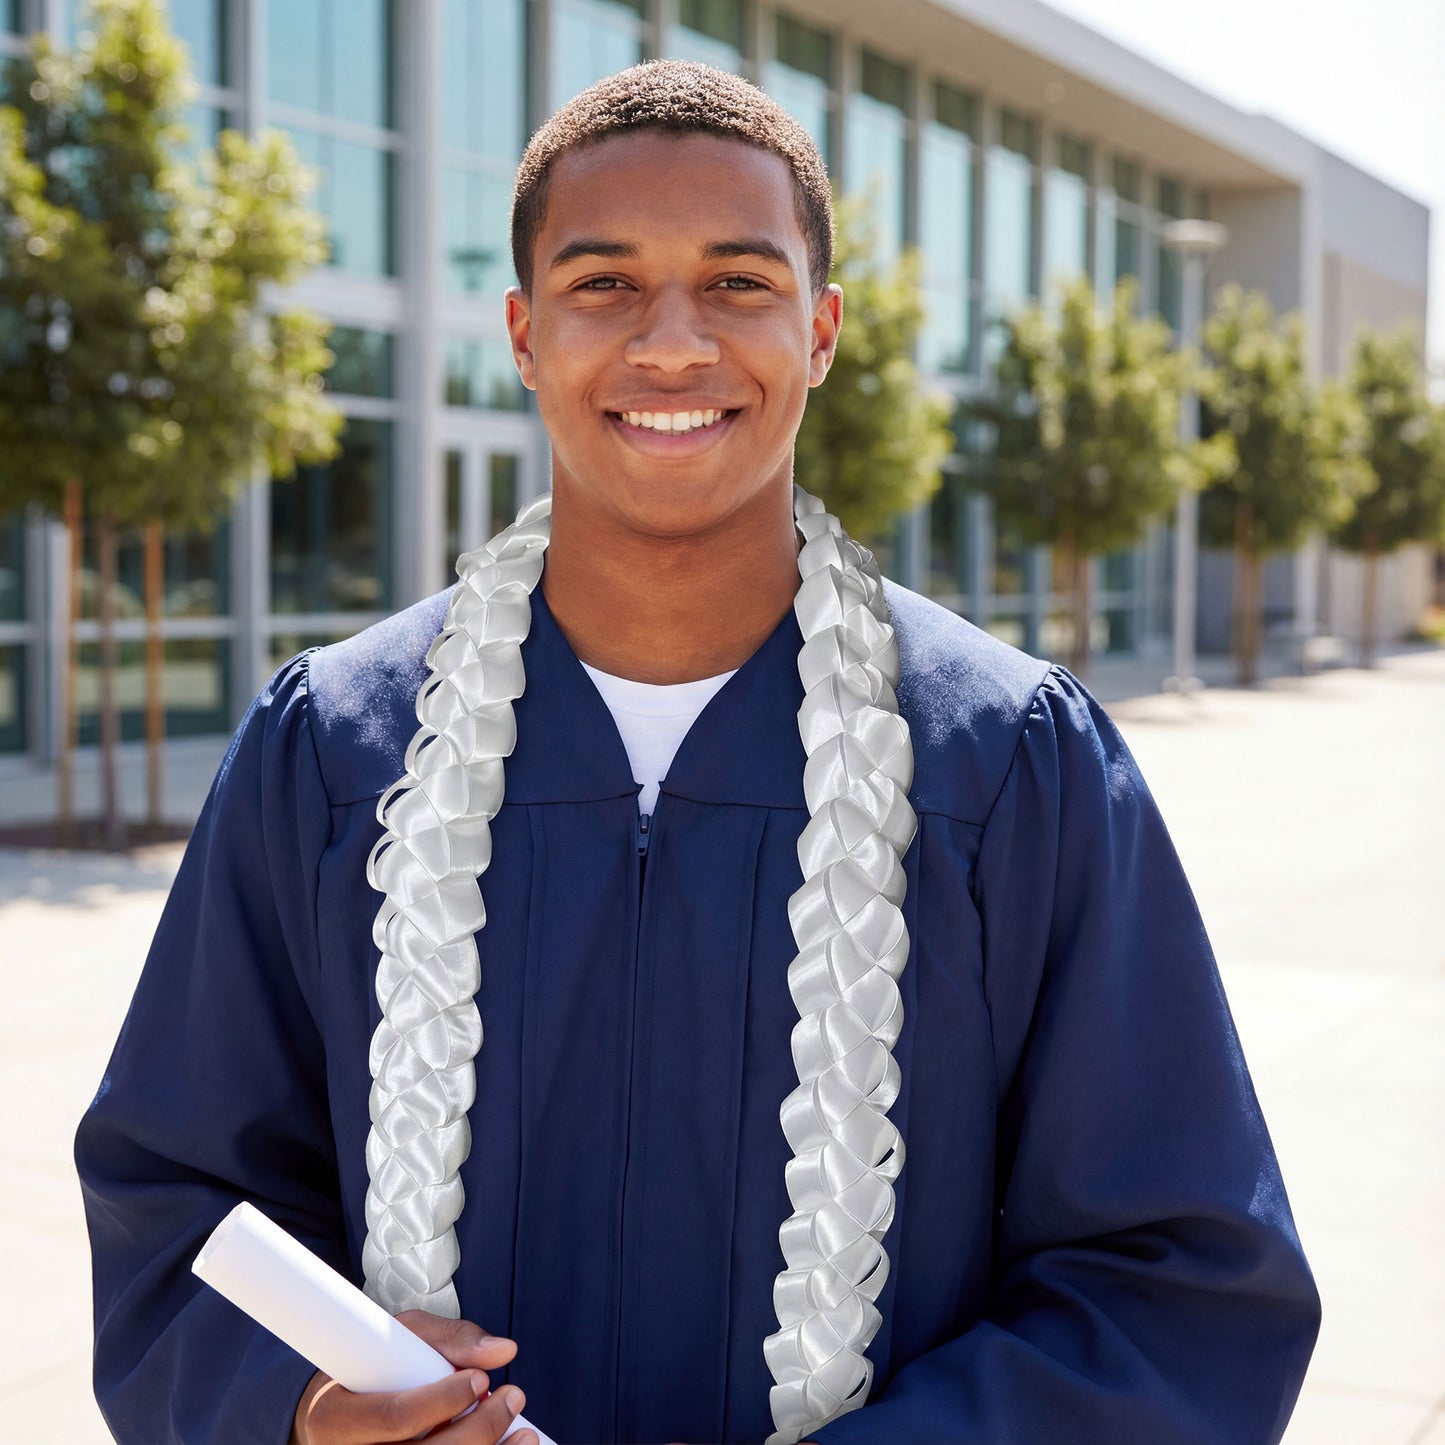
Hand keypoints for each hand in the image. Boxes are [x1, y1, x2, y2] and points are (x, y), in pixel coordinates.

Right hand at [291, 1311, 535, 1443]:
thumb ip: (451, 1338)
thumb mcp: (399, 1337)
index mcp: (338, 1417)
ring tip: (524, 1433)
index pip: (395, 1418)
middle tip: (513, 1396)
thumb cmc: (372, 1370)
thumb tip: (502, 1351)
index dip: (442, 1401)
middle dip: (481, 1428)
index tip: (480, 1380)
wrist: (339, 1415)